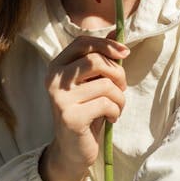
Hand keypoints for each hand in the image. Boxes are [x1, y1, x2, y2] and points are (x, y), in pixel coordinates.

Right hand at [39, 36, 129, 180]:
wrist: (72, 149)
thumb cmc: (86, 109)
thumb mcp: (92, 81)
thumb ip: (101, 56)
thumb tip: (117, 30)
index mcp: (57, 66)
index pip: (83, 43)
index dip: (107, 44)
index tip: (125, 52)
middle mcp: (54, 79)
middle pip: (96, 61)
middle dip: (118, 74)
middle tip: (120, 89)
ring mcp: (60, 98)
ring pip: (106, 84)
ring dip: (120, 98)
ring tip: (115, 107)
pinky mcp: (71, 117)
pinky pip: (107, 104)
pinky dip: (116, 111)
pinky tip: (110, 118)